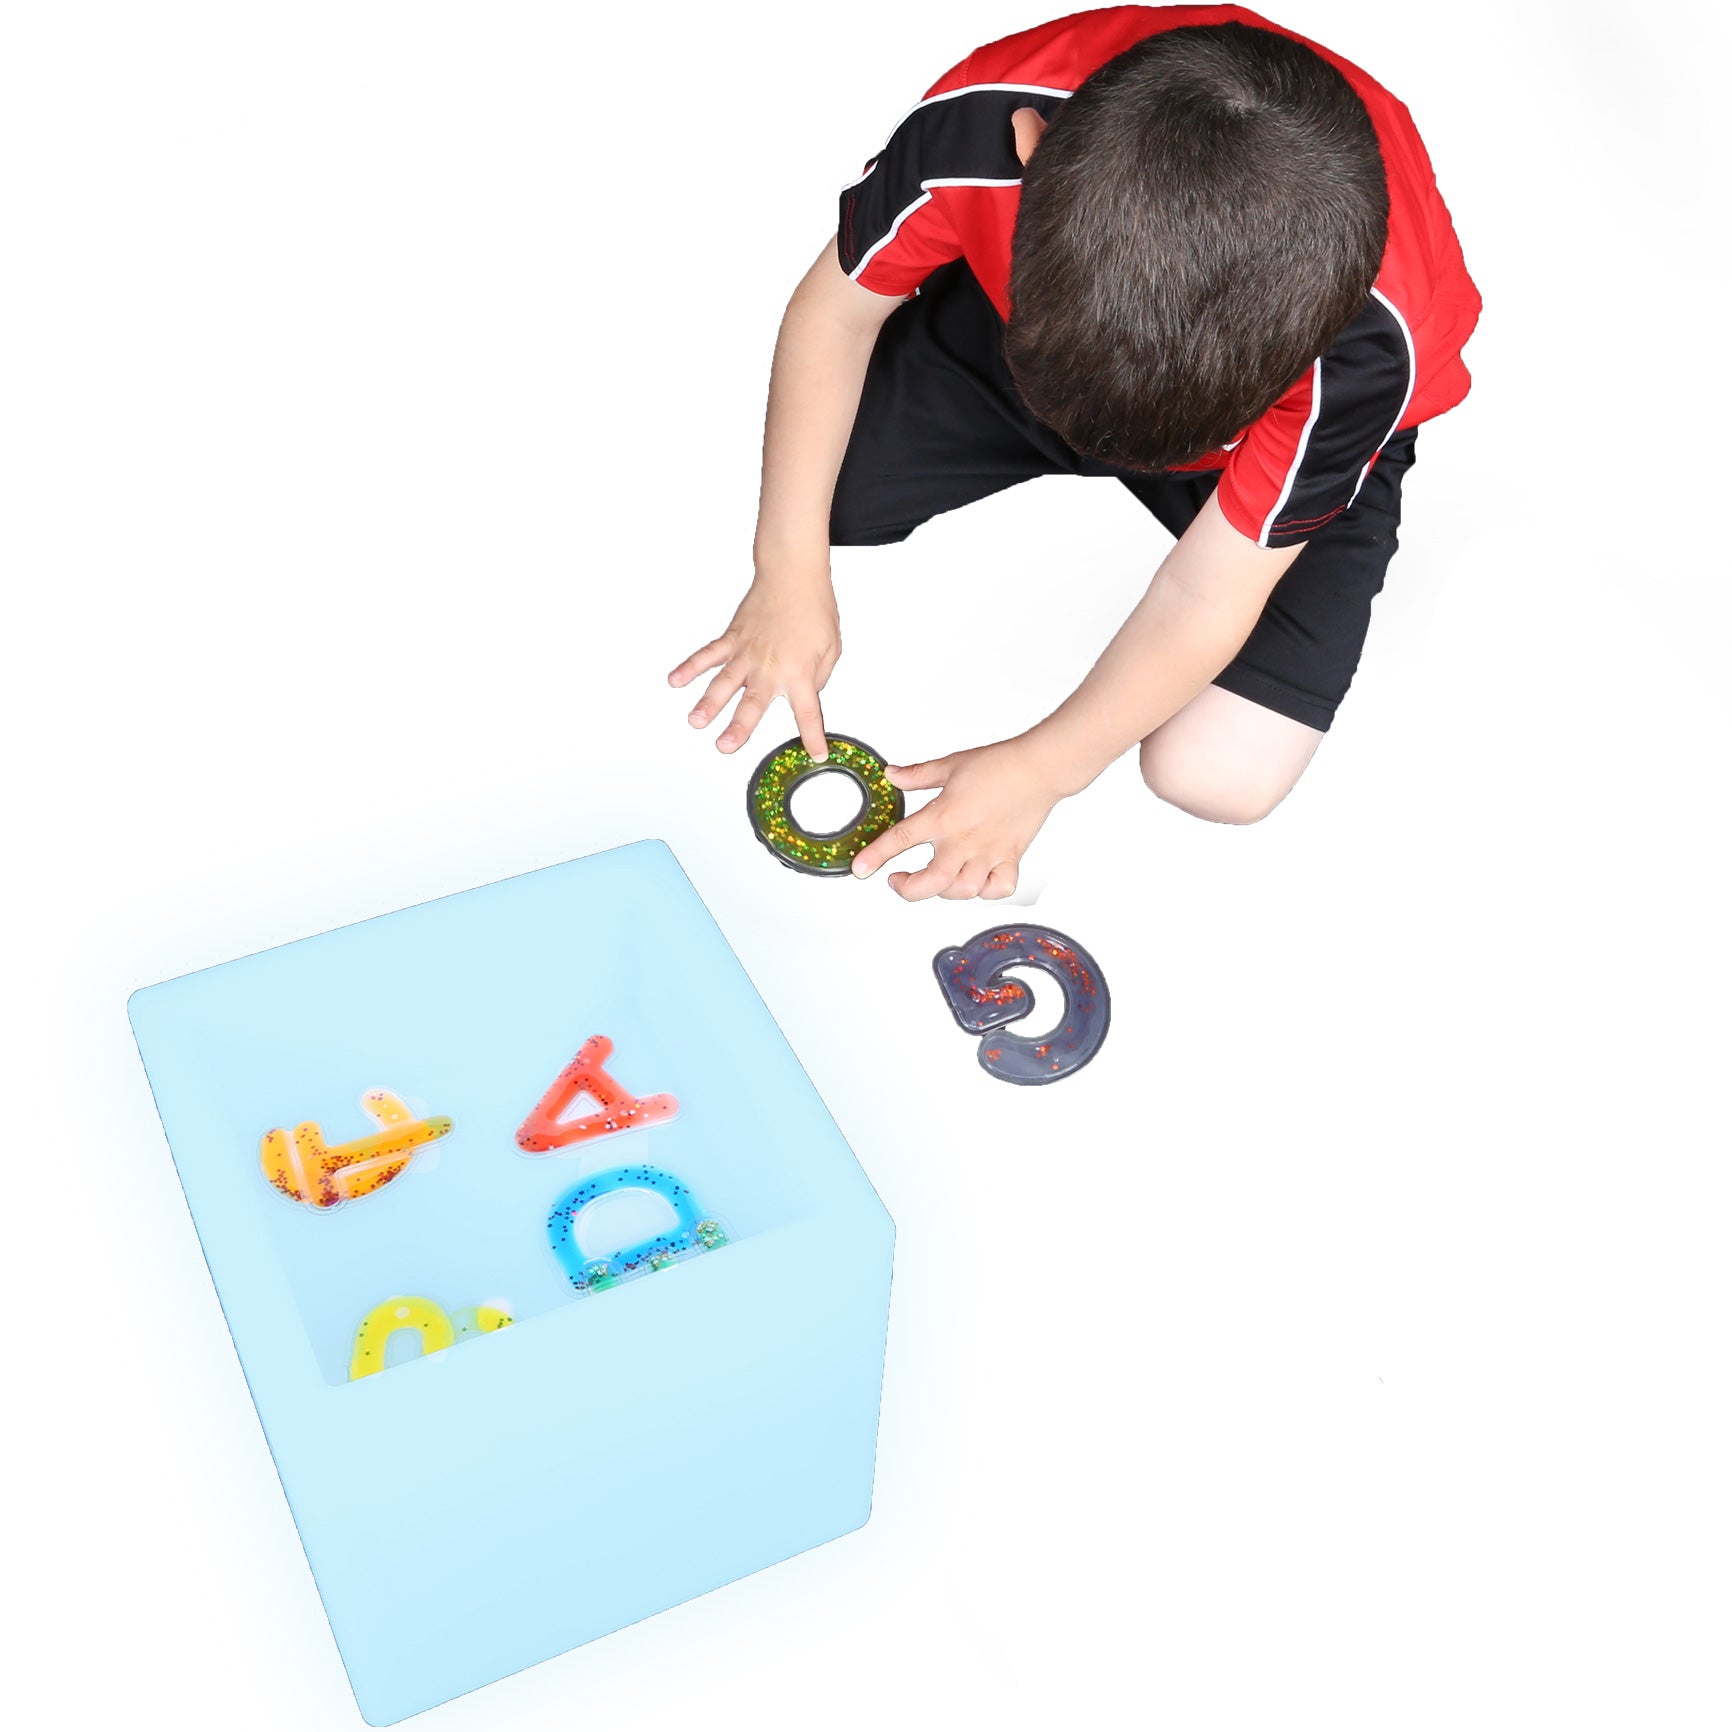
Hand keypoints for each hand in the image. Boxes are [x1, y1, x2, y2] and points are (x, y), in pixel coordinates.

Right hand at [669, 568, 840, 758]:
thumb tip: (804, 696)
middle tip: (725, 746)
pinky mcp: (733, 638)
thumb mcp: (831, 649)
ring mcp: (747, 653)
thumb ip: (818, 679)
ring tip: (696, 721)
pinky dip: (690, 667)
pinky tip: (675, 680)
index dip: (812, 736)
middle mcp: (770, 666)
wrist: (794, 575)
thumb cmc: (814, 609)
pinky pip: (708, 655)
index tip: (815, 754)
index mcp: (800, 672)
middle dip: (739, 727)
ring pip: (724, 682)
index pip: (808, 712)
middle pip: (753, 703)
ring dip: (708, 703)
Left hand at [850, 737, 1071, 900]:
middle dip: (908, 890)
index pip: (900, 840)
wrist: (1039, 768)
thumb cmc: (999, 764)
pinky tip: (976, 881)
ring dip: (944, 891)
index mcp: (944, 816)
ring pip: (962, 891)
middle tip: (899, 881)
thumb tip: (892, 775)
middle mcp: (964, 840)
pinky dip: (986, 891)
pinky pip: (998, 888)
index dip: (875, 856)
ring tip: (936, 879)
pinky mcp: (1010, 857)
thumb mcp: (949, 765)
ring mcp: (989, 853)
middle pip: (931, 883)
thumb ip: (916, 775)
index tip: (861, 869)